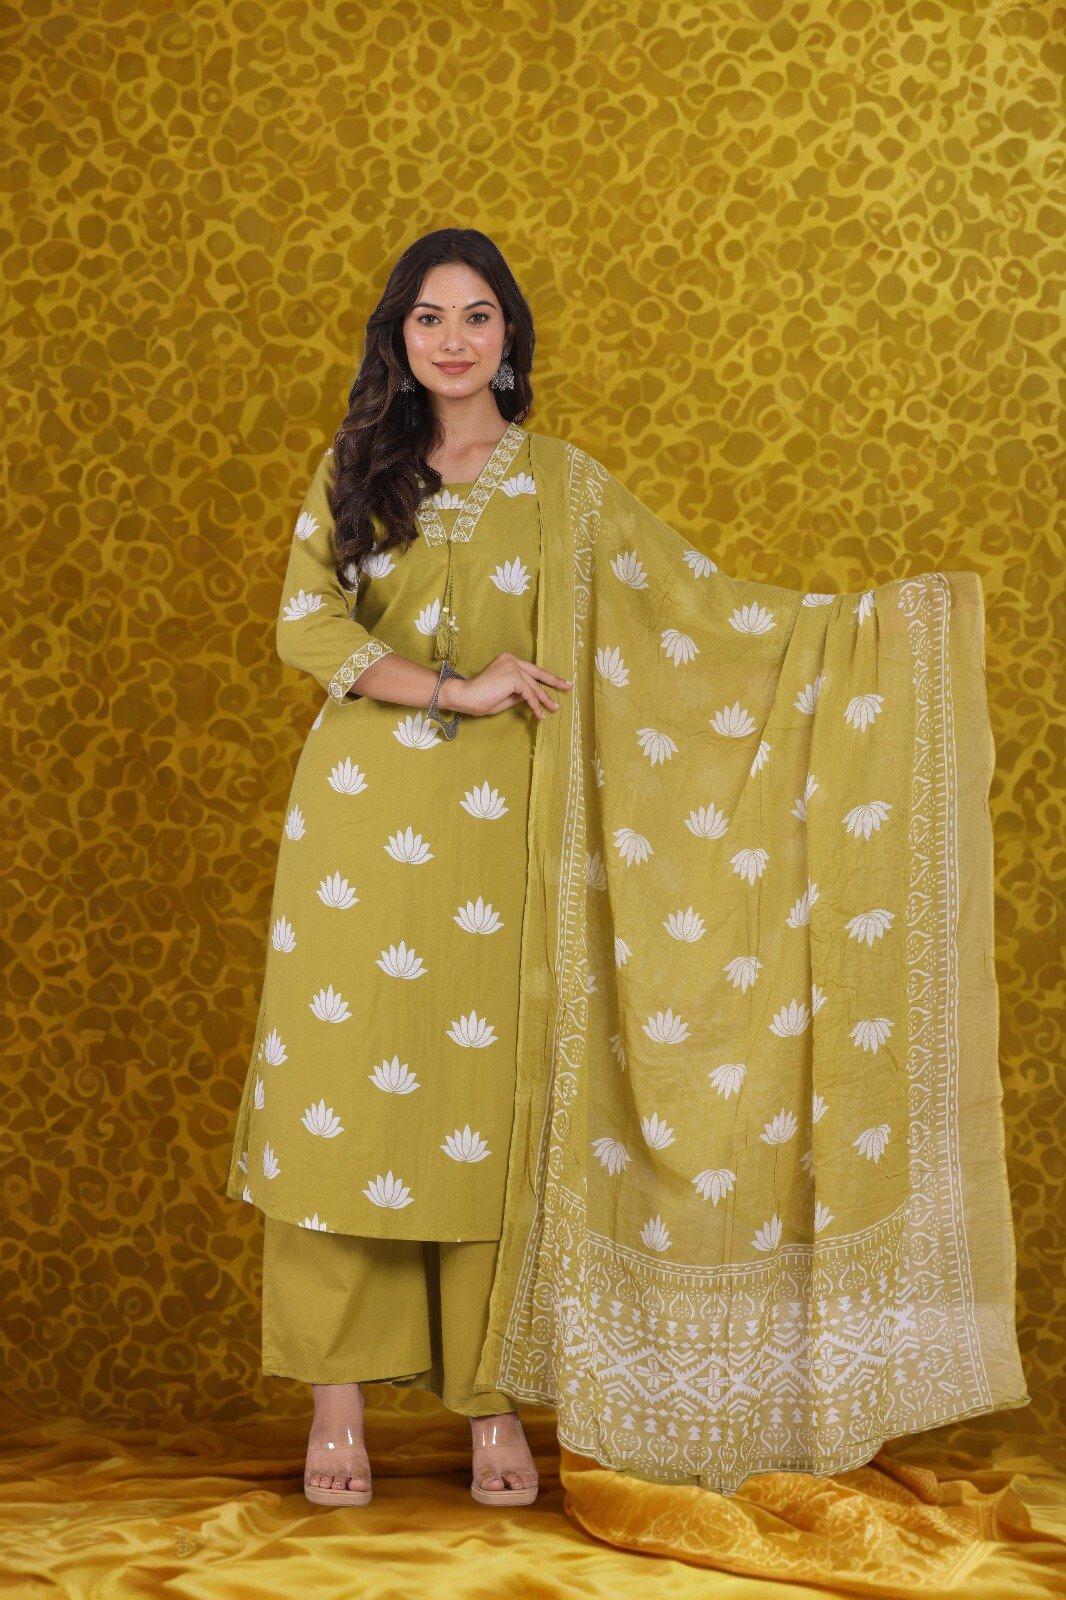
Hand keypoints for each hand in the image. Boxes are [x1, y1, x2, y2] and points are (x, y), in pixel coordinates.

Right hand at [442, 653, 571, 719]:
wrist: (464, 696)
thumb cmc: (480, 698)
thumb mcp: (505, 696)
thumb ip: (519, 693)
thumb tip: (534, 696)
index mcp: (508, 661)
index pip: (531, 670)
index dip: (546, 678)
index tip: (560, 683)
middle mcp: (512, 660)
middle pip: (537, 673)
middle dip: (554, 682)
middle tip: (568, 687)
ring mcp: (512, 666)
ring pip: (534, 686)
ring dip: (544, 700)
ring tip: (553, 709)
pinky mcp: (513, 677)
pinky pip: (529, 693)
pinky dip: (535, 705)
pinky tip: (539, 715)